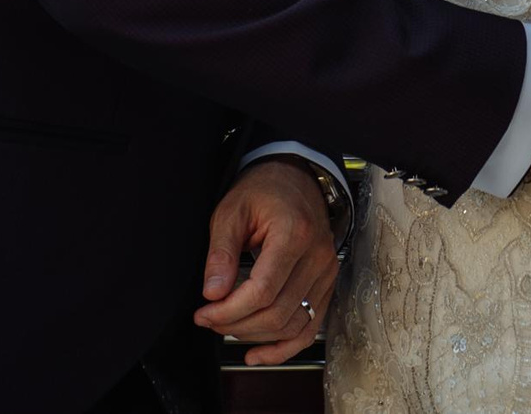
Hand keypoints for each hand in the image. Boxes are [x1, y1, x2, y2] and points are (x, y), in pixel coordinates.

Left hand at [193, 159, 338, 365]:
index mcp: (294, 234)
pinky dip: (285, 348)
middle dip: (235, 325)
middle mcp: (317, 256)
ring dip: (255, 336)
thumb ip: (221, 253)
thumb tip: (213, 293)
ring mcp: (327, 272)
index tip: (203, 312)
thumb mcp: (231, 211)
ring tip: (226, 327)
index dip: (228, 311)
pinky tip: (257, 354)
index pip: (262, 291)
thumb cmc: (263, 189)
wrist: (295, 177)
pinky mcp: (327, 283)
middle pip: (276, 313)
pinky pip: (310, 327)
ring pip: (292, 325)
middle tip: (208, 319)